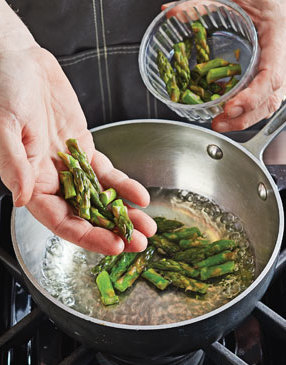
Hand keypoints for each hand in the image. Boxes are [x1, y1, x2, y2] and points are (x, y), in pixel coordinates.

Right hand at [0, 4, 155, 253]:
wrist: (19, 62)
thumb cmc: (3, 90)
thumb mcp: (4, 126)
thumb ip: (14, 164)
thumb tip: (24, 198)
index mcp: (32, 182)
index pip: (62, 221)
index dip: (88, 235)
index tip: (114, 245)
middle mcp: (53, 180)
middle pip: (87, 215)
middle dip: (114, 231)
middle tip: (139, 243)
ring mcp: (71, 166)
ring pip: (101, 198)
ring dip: (125, 214)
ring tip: (148, 227)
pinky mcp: (84, 149)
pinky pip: (106, 173)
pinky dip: (124, 185)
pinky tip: (140, 196)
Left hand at [212, 0, 285, 130]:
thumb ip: (202, 4)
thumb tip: (172, 15)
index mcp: (278, 35)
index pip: (272, 76)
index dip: (252, 97)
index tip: (230, 108)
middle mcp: (282, 56)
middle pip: (270, 98)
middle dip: (244, 118)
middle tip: (218, 123)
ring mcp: (279, 67)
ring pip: (269, 102)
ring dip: (244, 119)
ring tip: (219, 123)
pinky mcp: (270, 72)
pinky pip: (264, 97)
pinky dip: (248, 110)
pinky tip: (229, 114)